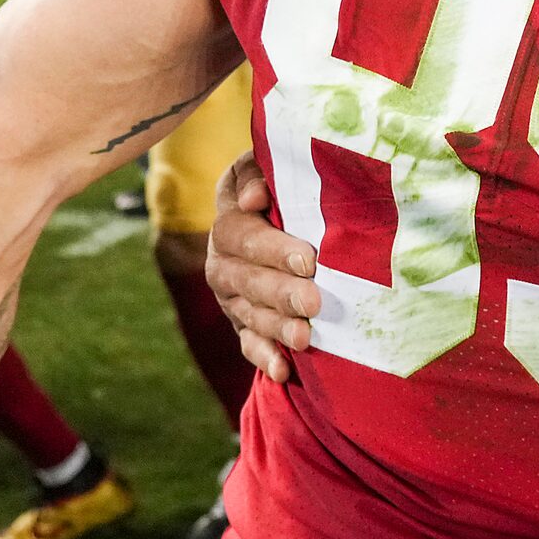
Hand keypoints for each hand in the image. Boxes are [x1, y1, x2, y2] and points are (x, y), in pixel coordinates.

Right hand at [208, 151, 319, 382]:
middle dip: (283, 293)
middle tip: (315, 301)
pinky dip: (265, 358)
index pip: (244, 236)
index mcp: (229, 224)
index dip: (274, 249)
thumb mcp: (268, 167)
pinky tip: (283, 371)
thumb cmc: (284, 186)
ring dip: (278, 328)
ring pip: (250, 315)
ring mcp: (231, 298)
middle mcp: (222, 263)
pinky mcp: (243, 324)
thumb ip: (257, 173)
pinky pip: (249, 344)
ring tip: (307, 338)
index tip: (309, 260)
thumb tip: (251, 199)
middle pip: (248, 281)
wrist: (281, 216)